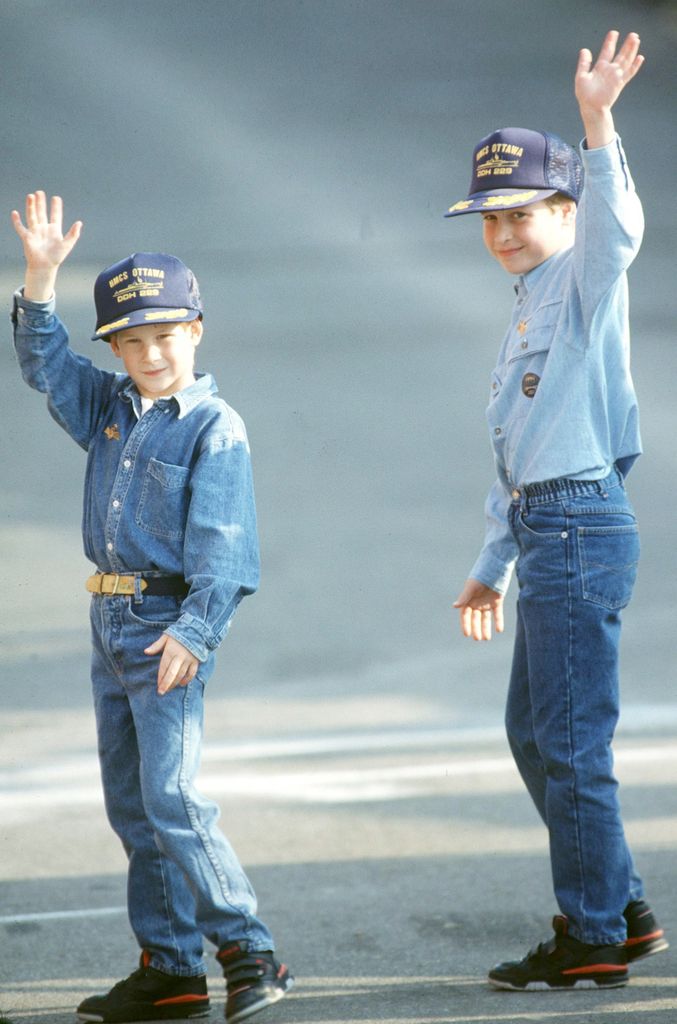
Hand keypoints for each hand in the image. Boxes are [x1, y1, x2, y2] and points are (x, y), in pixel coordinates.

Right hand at [11, 191, 81, 300]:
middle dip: (41, 203)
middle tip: (40, 192)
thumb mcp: (67, 245)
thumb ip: (73, 234)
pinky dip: (17, 221)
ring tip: (31, 196)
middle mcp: (44, 229)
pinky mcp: (27, 237)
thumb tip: (79, 223)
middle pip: (42, 212)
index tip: (56, 198)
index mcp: (54, 230)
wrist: (44, 267)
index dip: (56, 207)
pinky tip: (15, 213)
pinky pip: (20, 228)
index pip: (55, 215)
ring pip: (32, 216)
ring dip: (30, 206)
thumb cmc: (56, 257)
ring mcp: (35, 232)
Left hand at [145, 633, 199, 694]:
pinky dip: (187, 680)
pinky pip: (192, 673)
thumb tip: (146, 652)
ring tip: (169, 689)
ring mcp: (189, 660)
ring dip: (175, 683)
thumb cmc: (178, 634)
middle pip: (172, 674)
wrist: (196, 630)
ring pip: (181, 675)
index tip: (158, 685)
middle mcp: (180, 657)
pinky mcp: (196, 661)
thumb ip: (156, 646)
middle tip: (161, 692)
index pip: (164, 667)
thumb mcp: (166, 637)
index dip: (160, 677)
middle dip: (166, 684)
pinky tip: (181, 684)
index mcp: (171, 651)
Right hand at [453, 579, 503, 641]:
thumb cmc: (480, 576)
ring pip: (486, 618)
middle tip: (478, 638)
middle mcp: (476, 603)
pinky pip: (497, 613)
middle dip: (476, 629)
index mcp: (468, 600)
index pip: (465, 615)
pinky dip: (498, 621)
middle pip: (475, 619)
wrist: (494, 568)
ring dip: (486, 628)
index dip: (465, 624)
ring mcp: (487, 603)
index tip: (467, 634)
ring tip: (487, 638)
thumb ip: (464, 597)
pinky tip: (499, 630)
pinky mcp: (497, 601)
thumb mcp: (471, 587)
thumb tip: (454, 606)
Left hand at [575, 31, 643, 146]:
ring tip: (636, 40)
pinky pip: (629, 73)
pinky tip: (640, 57)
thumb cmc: (584, 95)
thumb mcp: (581, 77)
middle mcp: (610, 70)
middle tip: (633, 34)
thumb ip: (584, 64)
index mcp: (600, 67)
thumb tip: (585, 50)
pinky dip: (635, 66)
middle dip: (626, 45)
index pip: (607, 51)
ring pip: (626, 61)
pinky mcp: (620, 83)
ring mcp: (616, 76)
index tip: (614, 32)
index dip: (610, 42)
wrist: (591, 108)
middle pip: (620, 54)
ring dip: (632, 51)